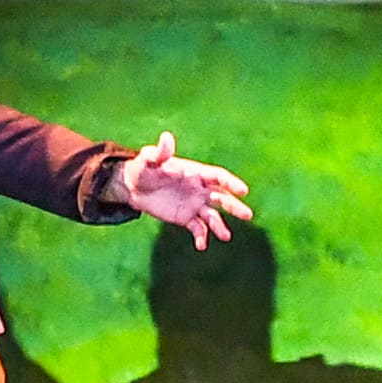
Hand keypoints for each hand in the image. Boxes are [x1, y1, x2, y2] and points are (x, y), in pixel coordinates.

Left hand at [118, 135, 254, 247]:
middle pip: (222, 197)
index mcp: (196, 173)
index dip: (231, 183)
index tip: (243, 191)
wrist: (133, 187)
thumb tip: (166, 137)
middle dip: (235, 206)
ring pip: (213, 216)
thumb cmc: (143, 168)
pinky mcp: (185, 218)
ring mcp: (194, 205)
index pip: (218, 177)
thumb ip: (159, 152)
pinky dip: (201, 237)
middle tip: (248, 215)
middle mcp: (200, 189)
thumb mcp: (148, 159)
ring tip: (226, 236)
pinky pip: (198, 228)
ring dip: (220, 226)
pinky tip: (201, 245)